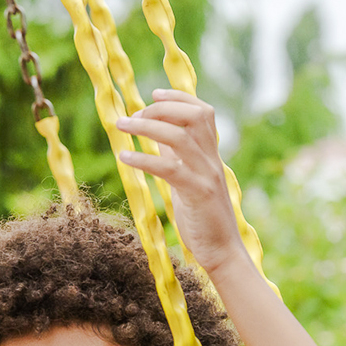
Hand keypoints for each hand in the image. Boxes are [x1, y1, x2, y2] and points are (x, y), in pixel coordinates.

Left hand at [115, 89, 248, 276]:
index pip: (203, 112)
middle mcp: (212, 160)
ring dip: (147, 127)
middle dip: (162, 108)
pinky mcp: (199, 194)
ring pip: (181, 137)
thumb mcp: (188, 182)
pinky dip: (144, 159)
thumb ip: (177, 158)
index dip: (180, 97)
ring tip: (121, 126)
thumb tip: (158, 136)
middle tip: (133, 114)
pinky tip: (124, 157)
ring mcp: (207, 175)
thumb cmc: (203, 219)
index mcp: (211, 155)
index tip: (154, 93)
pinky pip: (170, 169)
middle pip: (195, 116)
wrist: (223, 252)